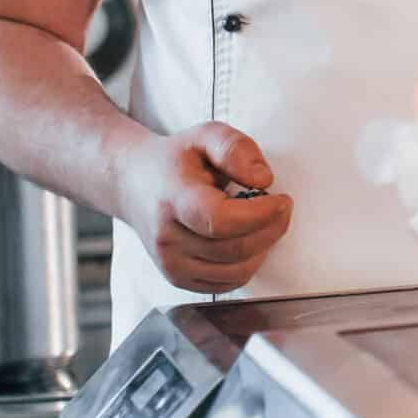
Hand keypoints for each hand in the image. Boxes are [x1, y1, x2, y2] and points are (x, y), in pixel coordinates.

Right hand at [116, 122, 294, 293]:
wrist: (134, 184)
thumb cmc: (175, 160)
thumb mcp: (205, 135)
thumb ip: (235, 148)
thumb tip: (263, 179)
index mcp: (173, 199)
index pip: (220, 220)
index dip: (260, 214)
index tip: (282, 199)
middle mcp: (167, 238)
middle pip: (234, 249)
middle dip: (272, 229)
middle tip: (282, 208)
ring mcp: (170, 263)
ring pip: (236, 271)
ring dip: (263, 248)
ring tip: (265, 221)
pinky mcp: (178, 279)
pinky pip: (228, 283)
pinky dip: (248, 264)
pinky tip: (247, 239)